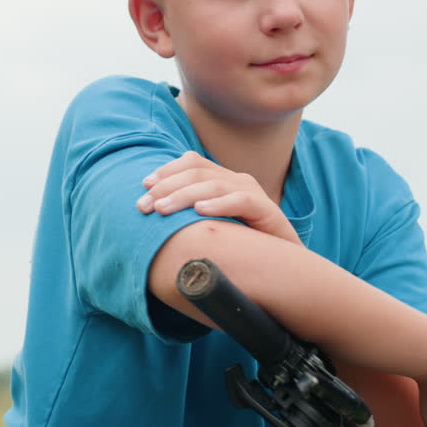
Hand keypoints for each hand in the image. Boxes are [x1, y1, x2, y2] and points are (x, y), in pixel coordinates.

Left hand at [135, 152, 301, 245]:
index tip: (143, 185)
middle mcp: (237, 180)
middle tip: (144, 205)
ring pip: (214, 185)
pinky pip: (242, 201)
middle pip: (196, 173)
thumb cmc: (240, 245)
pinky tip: (200, 211)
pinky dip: (219, 204)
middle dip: (166, 187)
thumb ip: (188, 215)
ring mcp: (252, 193)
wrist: (283, 263)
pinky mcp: (267, 209)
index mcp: (222, 179)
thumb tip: (152, 213)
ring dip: (183, 196)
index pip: (192, 163)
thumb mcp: (210, 225)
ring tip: (162, 209)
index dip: (166, 171)